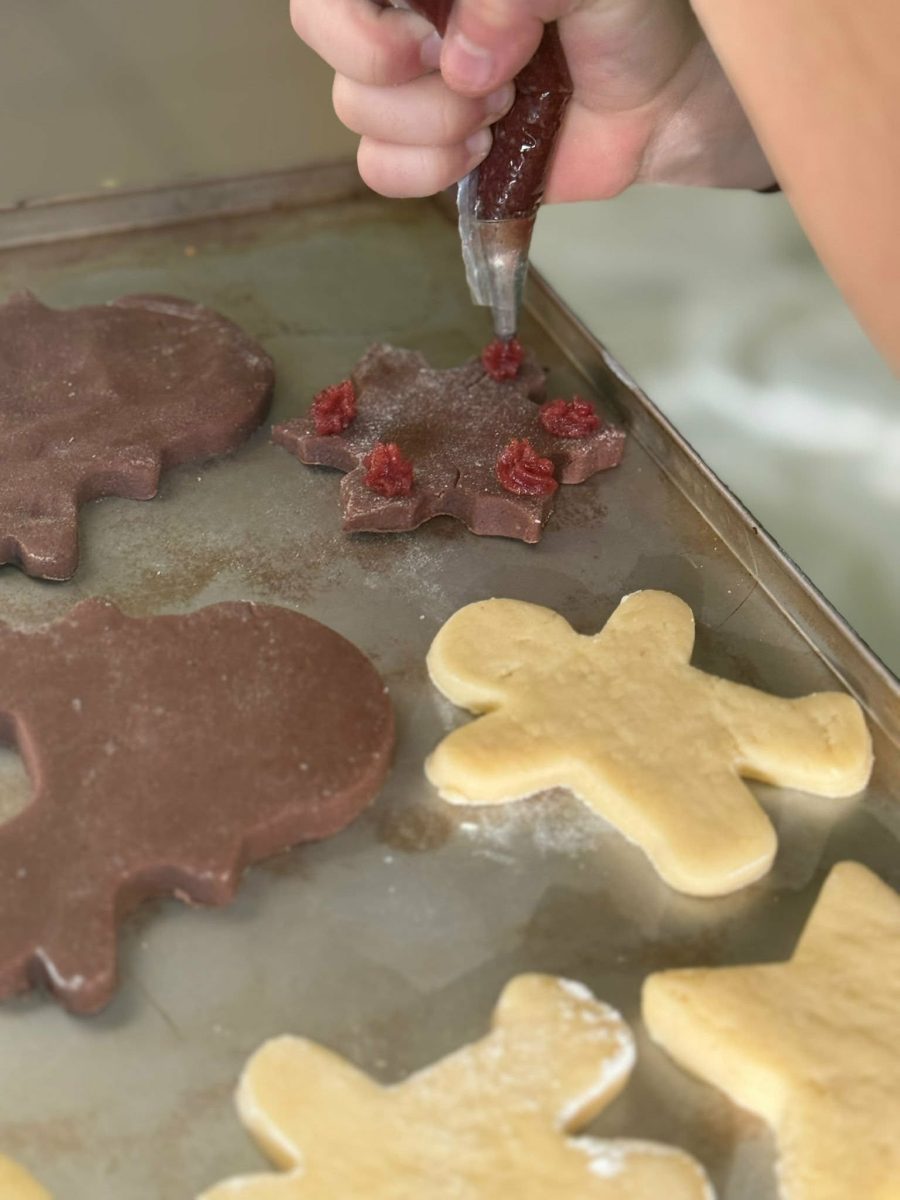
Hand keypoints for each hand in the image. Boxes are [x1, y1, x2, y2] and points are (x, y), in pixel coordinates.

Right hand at [290, 0, 775, 200]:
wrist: (661, 100)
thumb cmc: (630, 18)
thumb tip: (465, 59)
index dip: (355, 15)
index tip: (426, 36)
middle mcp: (409, 13)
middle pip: (320, 28)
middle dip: (391, 65)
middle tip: (477, 77)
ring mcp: (413, 82)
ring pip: (354, 106)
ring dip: (433, 121)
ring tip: (503, 109)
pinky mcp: (429, 149)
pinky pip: (378, 169)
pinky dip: (426, 170)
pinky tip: (483, 151)